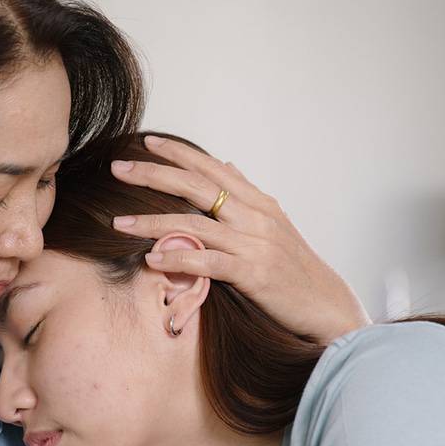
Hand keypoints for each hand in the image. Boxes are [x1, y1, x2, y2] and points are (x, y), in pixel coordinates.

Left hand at [111, 135, 370, 344]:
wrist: (326, 304)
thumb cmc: (294, 266)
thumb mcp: (274, 223)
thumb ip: (246, 194)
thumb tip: (226, 164)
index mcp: (257, 202)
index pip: (210, 168)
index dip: (178, 152)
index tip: (146, 141)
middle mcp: (255, 216)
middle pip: (196, 186)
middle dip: (153, 175)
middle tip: (118, 168)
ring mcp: (254, 244)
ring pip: (195, 225)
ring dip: (152, 223)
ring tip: (119, 223)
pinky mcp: (253, 274)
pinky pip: (208, 263)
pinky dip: (178, 259)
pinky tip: (152, 259)